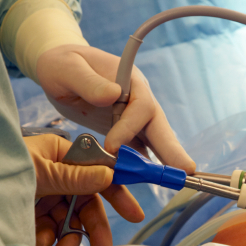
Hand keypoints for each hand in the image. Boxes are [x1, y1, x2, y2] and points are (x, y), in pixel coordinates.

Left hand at [25, 135, 143, 245]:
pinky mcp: (28, 215)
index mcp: (59, 154)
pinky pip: (49, 232)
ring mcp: (41, 196)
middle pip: (85, 204)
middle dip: (90, 228)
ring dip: (68, 239)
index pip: (98, 173)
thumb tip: (109, 176)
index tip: (133, 213)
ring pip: (67, 222)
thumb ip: (77, 176)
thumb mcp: (41, 170)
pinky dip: (49, 243)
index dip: (117, 193)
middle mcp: (53, 175)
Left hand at [36, 44, 195, 172]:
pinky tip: (149, 180)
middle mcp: (138, 100)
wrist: (60, 71)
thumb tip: (113, 94)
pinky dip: (143, 166)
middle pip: (159, 126)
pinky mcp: (126, 132)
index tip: (112, 147)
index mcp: (129, 82)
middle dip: (172, 149)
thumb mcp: (68, 68)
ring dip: (165, 160)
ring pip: (154, 140)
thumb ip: (89, 82)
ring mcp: (134, 117)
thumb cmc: (62, 65)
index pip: (141, 106)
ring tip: (178, 180)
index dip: (129, 128)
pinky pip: (139, 150)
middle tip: (186, 170)